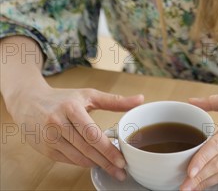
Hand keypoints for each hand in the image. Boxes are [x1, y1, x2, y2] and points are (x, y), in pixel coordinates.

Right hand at [8, 81, 143, 181]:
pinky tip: (95, 164)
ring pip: (78, 157)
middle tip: (122, 171)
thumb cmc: (63, 98)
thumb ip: (115, 100)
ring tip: (112, 170)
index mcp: (71, 108)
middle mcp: (58, 123)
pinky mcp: (46, 150)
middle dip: (106, 162)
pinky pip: (68, 160)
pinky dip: (83, 163)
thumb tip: (140, 99)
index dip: (108, 149)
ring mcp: (50, 138)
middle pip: (86, 148)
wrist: (29, 102)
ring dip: (96, 165)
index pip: (93, 134)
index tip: (122, 160)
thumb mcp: (88, 94)